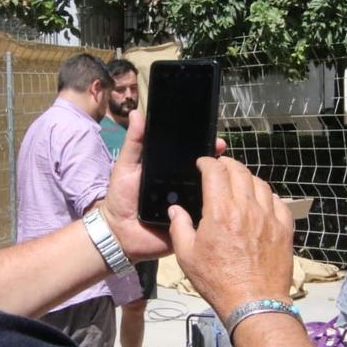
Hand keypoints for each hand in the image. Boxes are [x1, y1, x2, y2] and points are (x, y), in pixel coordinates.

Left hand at [99, 109, 224, 261]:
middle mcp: (183, 187)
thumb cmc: (120, 197)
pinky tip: (223, 203)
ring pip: (209, 194)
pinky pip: (204, 217)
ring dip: (219, 187)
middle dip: (218, 165)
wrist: (118, 232)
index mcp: (170, 172)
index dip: (205, 148)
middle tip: (224, 157)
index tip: (217, 141)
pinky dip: (213, 211)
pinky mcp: (189, 225)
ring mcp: (188, 206)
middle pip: (205, 174)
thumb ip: (134, 142)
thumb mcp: (125, 166)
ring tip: (228, 178)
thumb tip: (136, 113)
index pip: (192, 157)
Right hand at [168, 157, 293, 319]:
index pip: (215, 172)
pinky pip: (278, 202)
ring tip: (240, 182)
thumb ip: (179, 227)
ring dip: (248, 178)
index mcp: (220, 212)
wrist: (253, 302)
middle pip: (240, 171)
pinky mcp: (283, 229)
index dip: (207, 162)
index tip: (203, 163)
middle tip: (221, 166)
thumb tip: (176, 210)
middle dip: (228, 164)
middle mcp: (246, 208)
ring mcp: (268, 217)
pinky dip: (268, 196)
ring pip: (260, 184)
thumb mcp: (187, 256)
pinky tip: (262, 201)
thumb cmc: (218, 281)